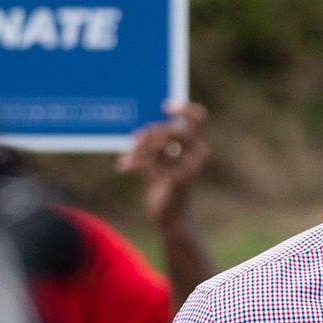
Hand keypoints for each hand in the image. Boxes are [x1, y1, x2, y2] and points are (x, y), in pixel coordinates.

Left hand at [115, 100, 208, 226]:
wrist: (169, 216)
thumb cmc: (163, 185)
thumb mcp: (159, 158)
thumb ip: (155, 141)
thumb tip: (144, 126)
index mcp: (196, 146)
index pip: (199, 118)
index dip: (183, 108)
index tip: (164, 107)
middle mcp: (198, 154)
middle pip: (171, 127)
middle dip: (149, 133)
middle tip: (133, 138)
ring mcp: (190, 166)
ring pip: (160, 141)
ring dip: (139, 147)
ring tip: (126, 157)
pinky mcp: (178, 178)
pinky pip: (152, 160)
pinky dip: (135, 161)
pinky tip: (123, 166)